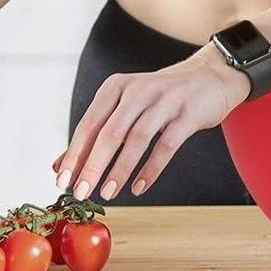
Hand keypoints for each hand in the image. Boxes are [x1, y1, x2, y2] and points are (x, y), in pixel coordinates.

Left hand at [54, 43, 250, 200]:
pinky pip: (167, 144)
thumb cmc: (161, 97)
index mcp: (117, 87)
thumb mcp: (126, 107)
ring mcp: (166, 100)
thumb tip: (59, 167)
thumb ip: (96, 134)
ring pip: (137, 138)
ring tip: (108, 193)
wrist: (211, 77)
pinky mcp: (188, 113)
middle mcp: (139, 90)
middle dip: (93, 165)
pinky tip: (139, 187)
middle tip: (81, 192)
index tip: (62, 181)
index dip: (74, 154)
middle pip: (110, 132)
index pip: (89, 124)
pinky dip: (151, 168)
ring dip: (120, 169)